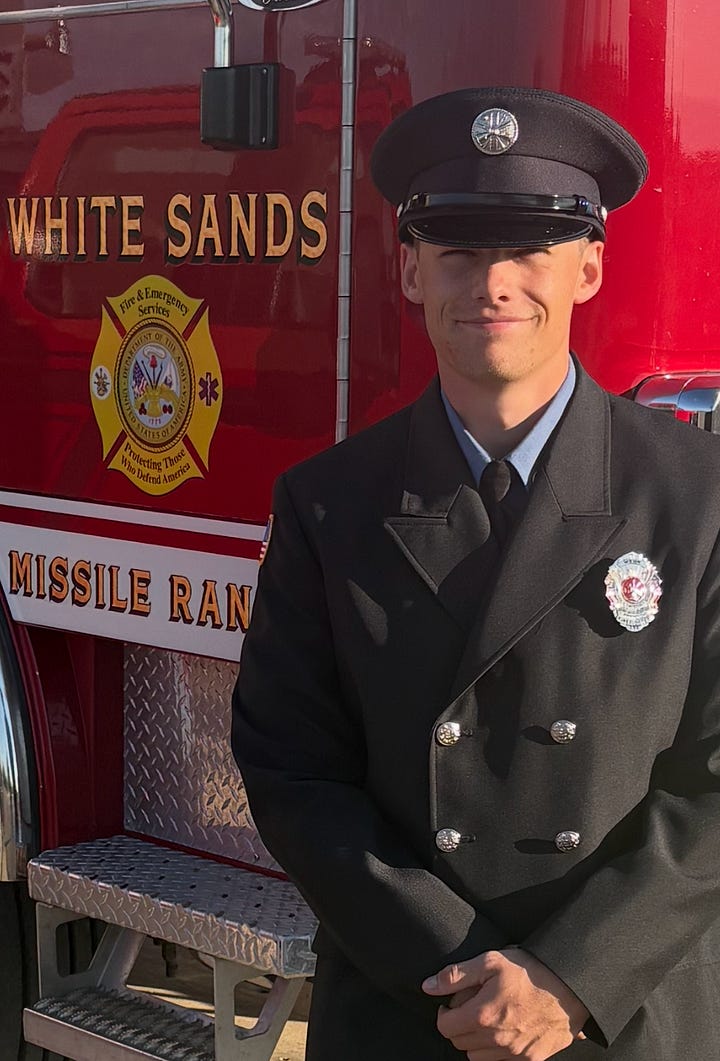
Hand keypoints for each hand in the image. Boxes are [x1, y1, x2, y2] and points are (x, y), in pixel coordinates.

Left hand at [422, 948, 588, 1059]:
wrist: (570, 987)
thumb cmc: (530, 971)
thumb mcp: (490, 961)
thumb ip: (456, 975)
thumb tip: (428, 986)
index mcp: (483, 1016)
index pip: (446, 1027)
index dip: (444, 1014)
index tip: (452, 1003)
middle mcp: (496, 1040)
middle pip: (459, 1043)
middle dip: (460, 1025)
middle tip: (472, 1006)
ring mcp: (514, 1054)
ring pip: (477, 1056)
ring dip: (476, 1040)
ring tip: (488, 1017)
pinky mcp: (529, 1060)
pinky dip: (495, 1050)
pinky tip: (505, 1028)